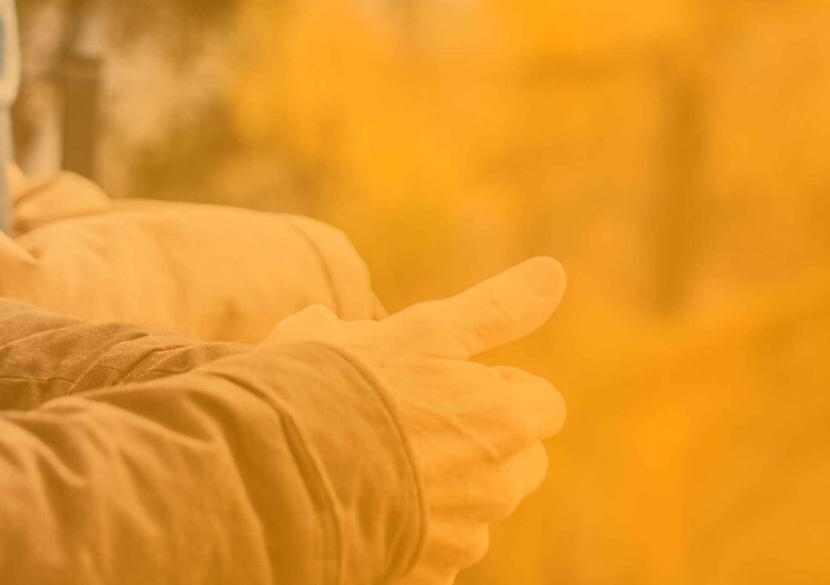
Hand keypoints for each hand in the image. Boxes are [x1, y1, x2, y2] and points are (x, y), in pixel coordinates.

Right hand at [265, 258, 567, 583]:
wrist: (276, 468)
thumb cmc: (347, 385)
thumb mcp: (423, 329)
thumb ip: (496, 307)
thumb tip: (553, 274)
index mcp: (506, 417)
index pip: (543, 404)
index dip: (495, 388)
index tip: (448, 381)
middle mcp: (499, 484)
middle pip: (520, 463)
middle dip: (484, 445)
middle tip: (417, 420)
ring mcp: (463, 537)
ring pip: (476, 510)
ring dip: (447, 491)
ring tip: (379, 464)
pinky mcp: (427, 575)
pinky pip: (436, 555)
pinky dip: (413, 538)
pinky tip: (367, 508)